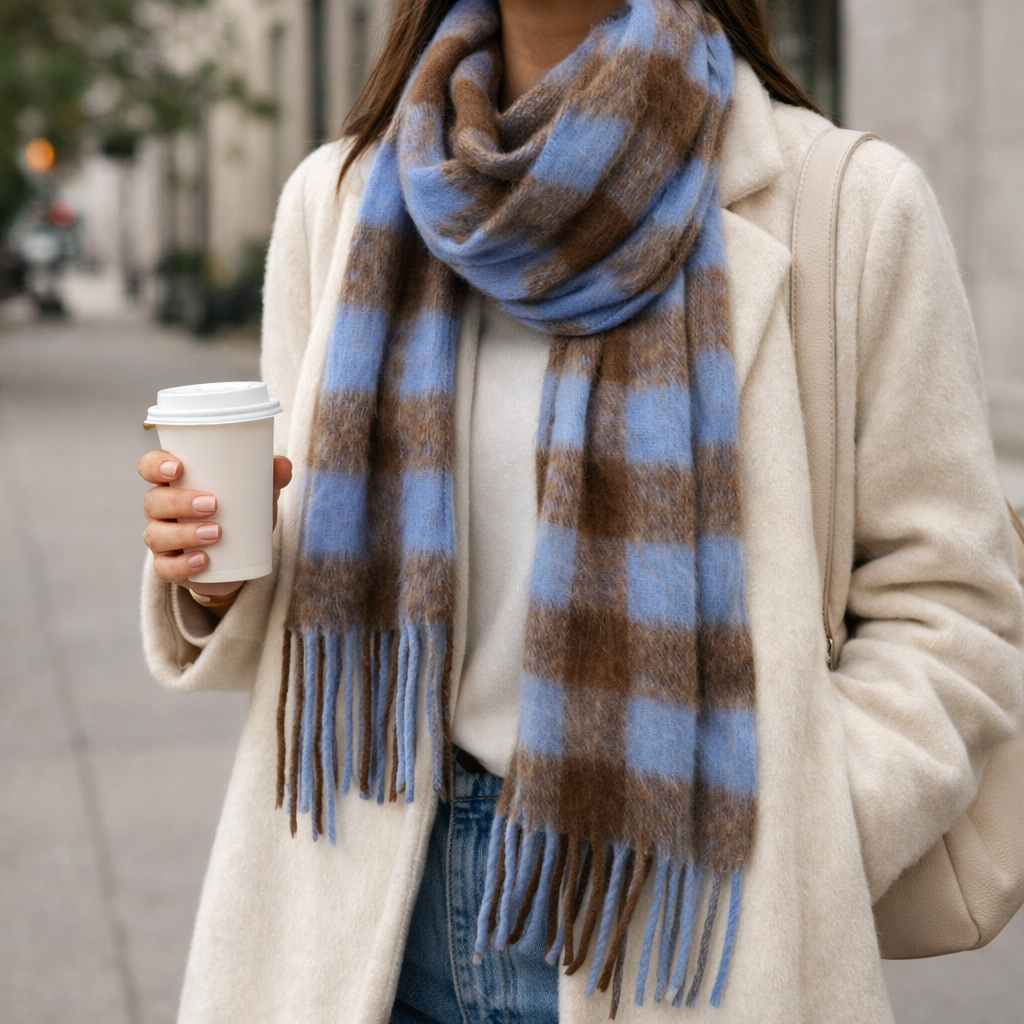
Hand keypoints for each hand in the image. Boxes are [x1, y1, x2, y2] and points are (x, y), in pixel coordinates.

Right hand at [139, 451, 293, 599]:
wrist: (241, 558)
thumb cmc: (239, 514)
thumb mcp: (255, 495)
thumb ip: (269, 478)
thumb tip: (282, 464)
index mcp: (174, 483)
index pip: (150, 467)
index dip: (155, 465)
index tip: (178, 468)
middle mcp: (161, 509)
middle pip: (154, 501)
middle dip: (179, 502)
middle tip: (213, 504)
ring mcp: (162, 538)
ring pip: (157, 535)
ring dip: (184, 533)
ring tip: (216, 533)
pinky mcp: (169, 566)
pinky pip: (165, 568)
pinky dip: (182, 565)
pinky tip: (202, 560)